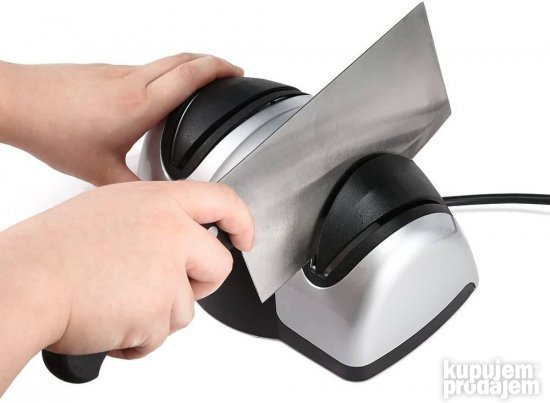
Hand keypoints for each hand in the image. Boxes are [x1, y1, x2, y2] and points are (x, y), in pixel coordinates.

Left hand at [0, 55, 242, 184]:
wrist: (18, 103)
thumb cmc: (52, 129)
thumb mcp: (100, 171)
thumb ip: (134, 188)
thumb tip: (155, 200)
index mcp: (139, 104)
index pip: (191, 75)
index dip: (220, 70)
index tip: (237, 73)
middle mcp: (132, 81)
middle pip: (185, 58)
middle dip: (213, 62)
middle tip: (229, 73)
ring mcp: (118, 72)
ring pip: (165, 61)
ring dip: (190, 66)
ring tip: (201, 84)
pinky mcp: (106, 72)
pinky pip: (146, 68)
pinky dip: (165, 74)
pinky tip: (159, 95)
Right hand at [0, 180, 253, 392]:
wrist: (24, 282)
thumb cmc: (54, 250)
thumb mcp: (111, 210)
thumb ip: (155, 220)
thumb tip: (180, 237)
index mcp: (159, 201)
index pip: (222, 200)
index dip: (242, 221)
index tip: (244, 237)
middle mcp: (171, 232)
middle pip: (218, 265)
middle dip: (199, 285)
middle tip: (162, 288)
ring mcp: (167, 272)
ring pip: (187, 308)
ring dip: (156, 315)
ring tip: (116, 301)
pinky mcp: (157, 311)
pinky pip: (161, 335)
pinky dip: (137, 338)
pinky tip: (110, 320)